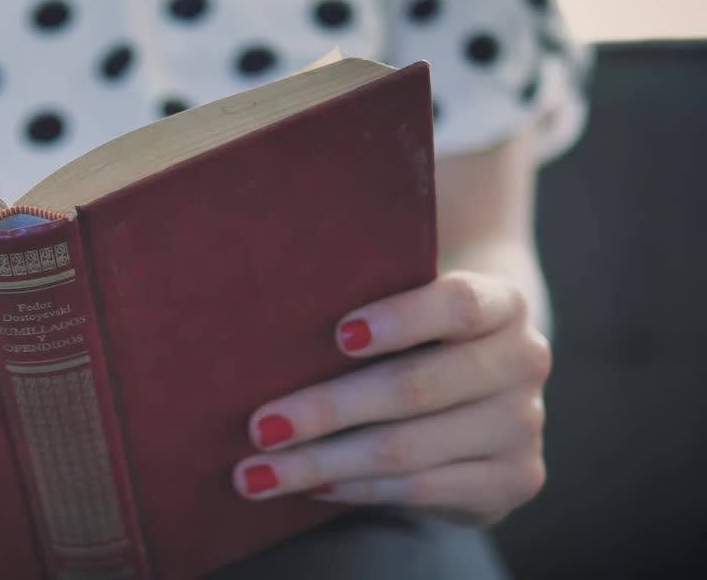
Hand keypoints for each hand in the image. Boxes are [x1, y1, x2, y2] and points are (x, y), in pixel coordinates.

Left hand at [233, 271, 551, 524]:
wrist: (491, 373)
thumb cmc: (421, 326)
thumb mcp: (409, 296)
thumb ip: (366, 295)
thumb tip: (269, 325)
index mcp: (504, 302)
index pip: (459, 305)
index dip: (400, 320)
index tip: (337, 336)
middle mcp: (525, 360)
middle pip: (415, 388)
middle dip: (327, 409)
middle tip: (260, 426)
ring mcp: (524, 424)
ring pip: (407, 449)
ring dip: (323, 463)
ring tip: (259, 472)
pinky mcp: (516, 479)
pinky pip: (420, 489)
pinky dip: (356, 488)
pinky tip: (310, 485)